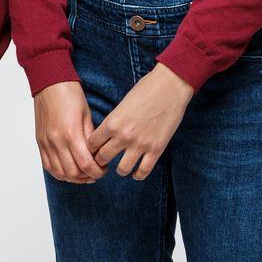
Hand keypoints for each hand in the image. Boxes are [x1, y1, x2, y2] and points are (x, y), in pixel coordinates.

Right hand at [33, 81, 103, 183]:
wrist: (49, 82)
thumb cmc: (70, 94)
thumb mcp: (86, 115)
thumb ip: (90, 138)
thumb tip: (96, 155)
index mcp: (71, 133)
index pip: (86, 164)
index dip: (97, 172)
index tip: (103, 169)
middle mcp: (56, 141)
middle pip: (73, 173)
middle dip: (88, 177)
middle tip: (96, 172)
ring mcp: (46, 143)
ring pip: (59, 173)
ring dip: (73, 178)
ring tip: (84, 173)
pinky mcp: (40, 142)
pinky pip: (48, 166)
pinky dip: (59, 173)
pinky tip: (69, 170)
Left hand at [87, 64, 194, 179]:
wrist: (170, 86)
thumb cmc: (146, 89)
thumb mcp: (122, 104)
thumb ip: (114, 121)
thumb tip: (106, 135)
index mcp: (112, 122)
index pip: (92, 143)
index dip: (91, 147)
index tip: (94, 149)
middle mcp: (123, 136)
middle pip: (103, 158)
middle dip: (101, 160)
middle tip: (104, 160)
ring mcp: (140, 144)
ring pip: (122, 170)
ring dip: (120, 169)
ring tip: (122, 166)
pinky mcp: (156, 149)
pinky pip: (143, 171)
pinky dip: (138, 175)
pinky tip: (137, 173)